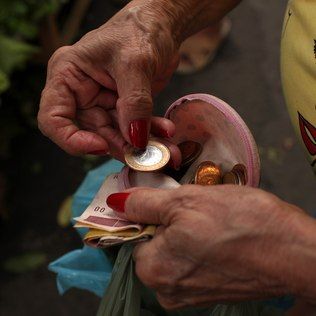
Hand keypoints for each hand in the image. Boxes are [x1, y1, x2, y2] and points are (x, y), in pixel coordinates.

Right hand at [38, 0, 241, 159]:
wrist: (161, 27)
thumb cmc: (139, 30)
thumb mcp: (135, 62)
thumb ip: (134, 102)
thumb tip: (135, 139)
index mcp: (68, 76)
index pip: (53, 119)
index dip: (72, 139)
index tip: (101, 146)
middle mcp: (81, 93)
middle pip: (91, 133)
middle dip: (119, 147)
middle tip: (146, 155)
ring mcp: (102, 102)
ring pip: (116, 135)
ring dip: (139, 145)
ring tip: (164, 149)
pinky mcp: (122, 108)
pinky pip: (132, 129)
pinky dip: (149, 134)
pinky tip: (165, 132)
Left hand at [107, 185, 315, 308]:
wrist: (294, 251)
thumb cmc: (240, 222)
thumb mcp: (186, 200)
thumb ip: (145, 203)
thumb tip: (116, 203)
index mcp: (154, 270)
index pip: (134, 235)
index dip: (148, 212)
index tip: (167, 200)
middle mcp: (167, 290)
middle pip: (154, 244)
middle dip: (169, 221)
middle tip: (194, 206)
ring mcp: (190, 295)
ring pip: (175, 251)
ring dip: (186, 230)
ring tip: (211, 218)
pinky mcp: (210, 292)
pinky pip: (193, 261)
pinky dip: (199, 244)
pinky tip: (220, 232)